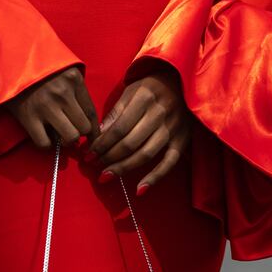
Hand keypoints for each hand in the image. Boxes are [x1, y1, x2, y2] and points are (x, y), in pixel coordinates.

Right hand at [6, 64, 101, 149]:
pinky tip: (44, 136)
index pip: (91, 112)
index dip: (94, 130)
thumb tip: (85, 118)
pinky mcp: (28, 116)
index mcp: (73, 79)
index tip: (92, 137)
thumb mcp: (62, 69)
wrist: (8, 59)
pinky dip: (46, 144)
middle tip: (72, 131)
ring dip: (66, 139)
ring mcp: (46, 106)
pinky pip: (45, 142)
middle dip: (79, 133)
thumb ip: (75, 88)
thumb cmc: (37, 64)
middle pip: (84, 127)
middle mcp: (63, 93)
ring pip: (70, 137)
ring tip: (59, 134)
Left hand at [84, 61, 193, 191]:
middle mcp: (159, 113)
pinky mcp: (183, 140)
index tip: (88, 154)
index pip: (119, 127)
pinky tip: (139, 190)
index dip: (102, 144)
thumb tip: (98, 135)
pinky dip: (155, 177)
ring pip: (146, 154)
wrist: (181, 81)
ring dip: (124, 168)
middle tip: (94, 165)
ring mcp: (173, 128)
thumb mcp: (130, 91)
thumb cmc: (150, 86)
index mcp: (144, 98)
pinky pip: (169, 163)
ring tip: (107, 175)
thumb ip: (116, 112)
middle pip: (130, 142)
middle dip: (109, 157)